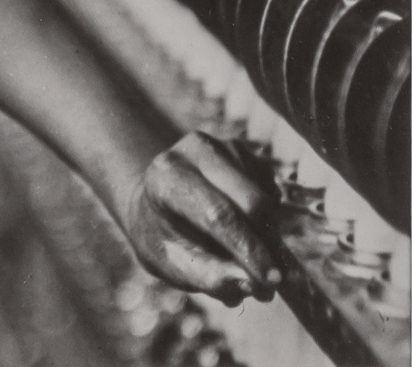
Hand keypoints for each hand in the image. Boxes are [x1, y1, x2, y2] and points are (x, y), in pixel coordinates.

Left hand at [117, 131, 282, 306]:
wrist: (158, 204)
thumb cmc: (165, 238)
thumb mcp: (175, 264)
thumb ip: (211, 276)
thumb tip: (253, 285)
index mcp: (166, 177)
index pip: (216, 213)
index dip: (248, 248)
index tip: (271, 281)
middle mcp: (194, 151)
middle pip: (251, 202)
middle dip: (266, 245)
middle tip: (270, 282)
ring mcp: (221, 146)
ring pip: (266, 199)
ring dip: (266, 235)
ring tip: (244, 253)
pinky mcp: (244, 152)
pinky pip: (270, 193)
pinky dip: (266, 219)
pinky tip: (241, 225)